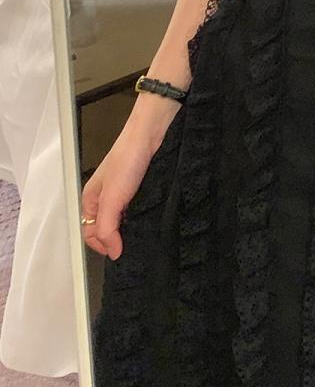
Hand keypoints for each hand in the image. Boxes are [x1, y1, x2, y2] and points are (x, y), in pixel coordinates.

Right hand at [81, 91, 182, 262]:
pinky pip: (136, 213)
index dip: (103, 245)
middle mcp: (105, 199)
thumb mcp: (112, 198)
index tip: (121, 251)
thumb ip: (107, 226)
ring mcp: (122, 195)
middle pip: (105, 230)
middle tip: (133, 245)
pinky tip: (150, 221)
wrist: (151, 134)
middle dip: (116, 240)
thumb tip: (113, 252)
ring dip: (130, 231)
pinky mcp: (139, 191)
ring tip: (143, 235)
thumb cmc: (127, 159)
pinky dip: (141, 221)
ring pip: (122, 223)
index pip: (90, 233)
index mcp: (91, 199)